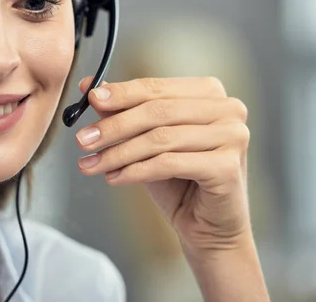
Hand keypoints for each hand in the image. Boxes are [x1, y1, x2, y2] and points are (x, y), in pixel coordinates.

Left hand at [75, 76, 251, 251]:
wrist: (208, 227)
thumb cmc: (178, 180)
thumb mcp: (145, 141)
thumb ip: (123, 112)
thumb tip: (89, 87)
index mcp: (209, 93)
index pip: (156, 87)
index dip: (121, 93)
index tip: (89, 99)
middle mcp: (228, 109)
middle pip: (157, 111)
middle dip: (114, 126)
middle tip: (83, 140)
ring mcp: (233, 136)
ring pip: (160, 138)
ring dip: (119, 153)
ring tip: (91, 164)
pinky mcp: (227, 166)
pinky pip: (170, 163)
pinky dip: (136, 171)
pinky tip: (114, 178)